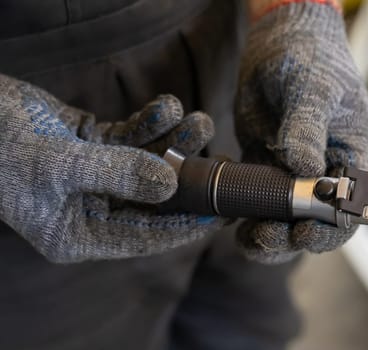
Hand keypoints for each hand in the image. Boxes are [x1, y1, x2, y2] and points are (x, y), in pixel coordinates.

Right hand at [0, 73, 223, 262]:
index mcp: (79, 233)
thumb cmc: (1, 148)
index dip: (184, 225)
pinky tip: (168, 107)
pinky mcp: (96, 145)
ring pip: (148, 164)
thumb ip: (116, 174)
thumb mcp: (58, 167)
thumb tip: (169, 186)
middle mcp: (91, 208)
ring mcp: (95, 176)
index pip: (143, 237)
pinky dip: (151, 122)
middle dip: (186, 177)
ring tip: (200, 121)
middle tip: (222, 162)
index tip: (219, 213)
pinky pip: (133, 137)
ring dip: (175, 143)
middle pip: (152, 199)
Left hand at [235, 1, 367, 262]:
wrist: (281, 42)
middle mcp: (327, 173)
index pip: (350, 207)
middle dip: (291, 237)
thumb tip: (307, 169)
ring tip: (246, 238)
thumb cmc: (311, 58)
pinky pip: (259, 201)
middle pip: (316, 222)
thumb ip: (308, 128)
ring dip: (267, 233)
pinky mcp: (267, 168)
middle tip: (264, 237)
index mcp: (353, 157)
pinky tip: (232, 218)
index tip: (302, 232)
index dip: (329, 228)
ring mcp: (295, 174)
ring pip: (284, 219)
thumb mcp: (312, 89)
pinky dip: (247, 214)